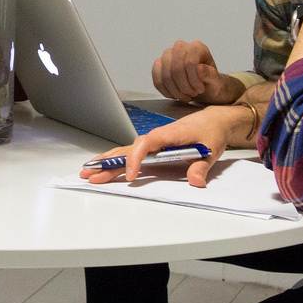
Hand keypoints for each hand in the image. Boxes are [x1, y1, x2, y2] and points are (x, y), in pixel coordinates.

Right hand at [79, 105, 245, 189]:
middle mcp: (156, 137)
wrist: (215, 120)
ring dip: (107, 162)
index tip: (131, 176)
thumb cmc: (211, 132)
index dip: (135, 159)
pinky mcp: (153, 148)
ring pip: (125, 151)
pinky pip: (130, 154)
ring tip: (87, 172)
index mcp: (168, 135)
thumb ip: (201, 167)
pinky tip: (103, 168)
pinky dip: (116, 160)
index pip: (145, 144)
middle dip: (109, 162)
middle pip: (127, 149)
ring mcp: (152, 143)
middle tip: (90, 174)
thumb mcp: (211, 150)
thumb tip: (196, 181)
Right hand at [151, 40, 245, 104]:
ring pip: (165, 76)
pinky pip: (157, 80)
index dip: (194, 80)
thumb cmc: (211, 82)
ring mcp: (168, 55)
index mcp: (197, 47)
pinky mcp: (159, 65)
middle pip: (175, 68)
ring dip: (176, 91)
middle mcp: (180, 47)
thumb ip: (210, 75)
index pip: (189, 62)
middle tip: (193, 94)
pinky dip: (166, 92)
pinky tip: (176, 95)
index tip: (200, 89)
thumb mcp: (217, 80)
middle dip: (184, 86)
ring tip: (186, 95)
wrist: (205, 88)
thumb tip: (199, 69)